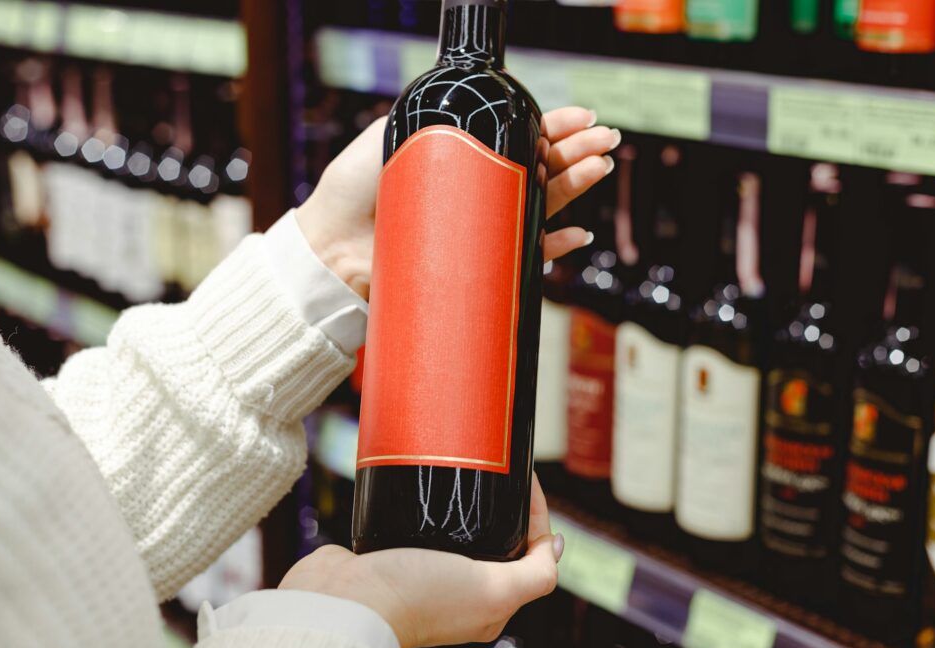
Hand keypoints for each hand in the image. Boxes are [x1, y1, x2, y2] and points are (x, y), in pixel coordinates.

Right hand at [278, 474, 564, 647]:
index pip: (528, 549)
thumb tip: (559, 546)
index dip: (533, 510)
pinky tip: (423, 483)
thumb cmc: (417, 598)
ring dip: (460, 499)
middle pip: (494, 535)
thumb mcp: (491, 590)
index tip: (522, 473)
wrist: (346, 600)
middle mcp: (459, 589)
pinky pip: (417, 523)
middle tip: (492, 463)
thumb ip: (534, 574)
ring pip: (456, 527)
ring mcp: (424, 570)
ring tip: (459, 465)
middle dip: (498, 500)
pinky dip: (424, 502)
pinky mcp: (392, 553)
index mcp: (488, 602)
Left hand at [296, 107, 620, 298]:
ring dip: (573, 188)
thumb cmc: (350, 192)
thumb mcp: (387, 137)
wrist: (330, 247)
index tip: (581, 116)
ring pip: (537, 204)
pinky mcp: (474, 262)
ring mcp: (476, 227)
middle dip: (575, 152)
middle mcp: (473, 191)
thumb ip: (425, 119)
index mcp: (461, 157)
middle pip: (536, 167)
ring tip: (597, 169)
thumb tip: (464, 99)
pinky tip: (575, 233)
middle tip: (604, 141)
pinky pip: (522, 254)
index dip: (552, 125)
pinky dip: (551, 245)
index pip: (515, 136)